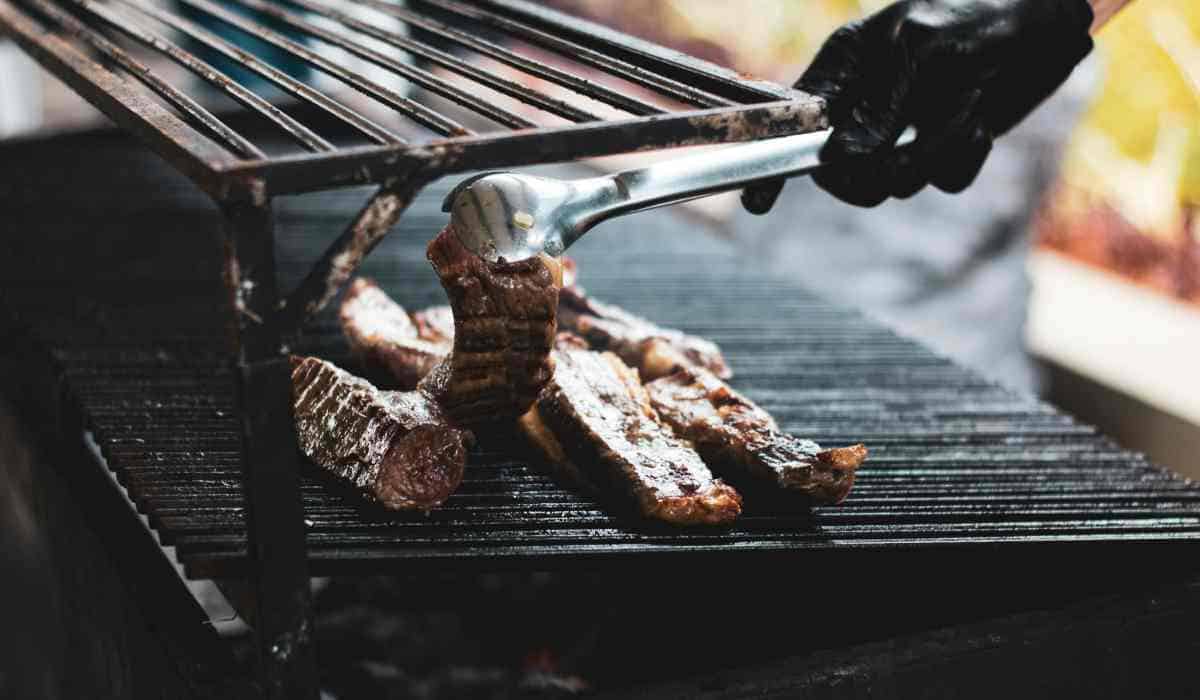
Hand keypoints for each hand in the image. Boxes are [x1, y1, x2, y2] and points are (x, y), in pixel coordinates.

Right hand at [744, 0, 1093, 211]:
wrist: (1044, 20)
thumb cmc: (976, 17)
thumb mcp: (921, 53)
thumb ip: (878, 109)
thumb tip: (843, 161)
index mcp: (844, 70)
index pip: (793, 127)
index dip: (772, 166)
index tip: (756, 204)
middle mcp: (867, 104)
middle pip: (840, 171)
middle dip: (871, 175)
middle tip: (896, 164)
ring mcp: (904, 129)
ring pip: (896, 180)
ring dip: (932, 156)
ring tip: (962, 109)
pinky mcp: (944, 146)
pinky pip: (942, 180)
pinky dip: (963, 158)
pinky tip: (979, 120)